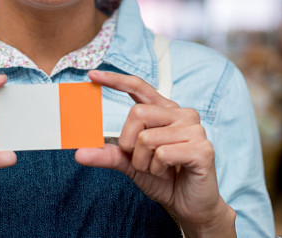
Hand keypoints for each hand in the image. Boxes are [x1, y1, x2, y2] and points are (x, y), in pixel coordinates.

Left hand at [75, 70, 235, 237]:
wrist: (189, 206)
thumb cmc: (163, 179)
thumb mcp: (130, 164)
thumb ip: (108, 154)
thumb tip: (79, 153)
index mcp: (165, 111)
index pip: (139, 87)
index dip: (116, 80)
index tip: (92, 75)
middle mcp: (182, 114)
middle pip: (137, 113)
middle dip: (129, 144)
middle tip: (142, 160)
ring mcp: (194, 129)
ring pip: (147, 138)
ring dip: (143, 162)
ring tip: (159, 169)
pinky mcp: (202, 148)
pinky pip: (162, 154)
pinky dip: (157, 169)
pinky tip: (169, 173)